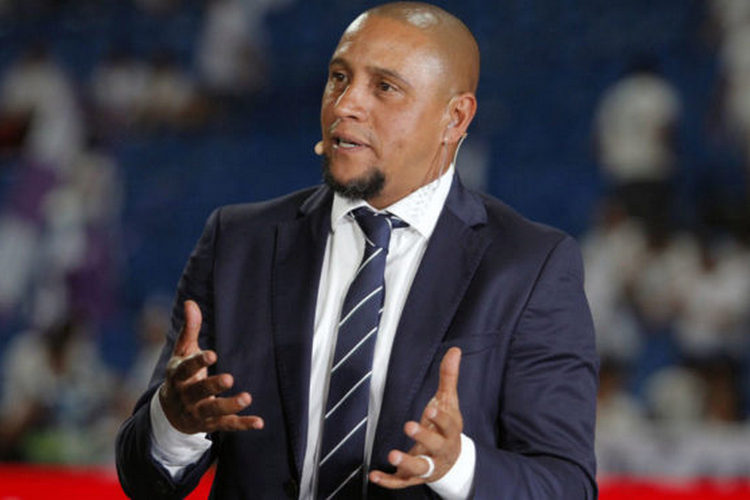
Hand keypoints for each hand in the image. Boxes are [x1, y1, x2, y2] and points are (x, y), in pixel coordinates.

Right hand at [158, 300, 263, 433]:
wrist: (169, 412)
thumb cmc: (182, 374)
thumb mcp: (183, 352)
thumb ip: (190, 329)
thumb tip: (191, 302)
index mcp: (178, 375)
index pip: (186, 368)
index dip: (198, 362)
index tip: (212, 354)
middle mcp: (186, 395)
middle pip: (199, 392)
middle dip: (213, 386)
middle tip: (229, 378)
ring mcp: (197, 412)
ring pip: (213, 411)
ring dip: (230, 405)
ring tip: (247, 397)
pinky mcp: (209, 425)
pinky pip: (226, 425)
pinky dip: (243, 424)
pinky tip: (259, 422)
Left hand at [369, 347, 462, 488]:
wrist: (452, 461)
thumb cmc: (446, 427)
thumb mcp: (448, 402)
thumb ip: (448, 377)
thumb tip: (454, 350)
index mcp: (450, 431)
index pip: (449, 425)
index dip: (441, 418)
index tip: (432, 408)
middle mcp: (441, 450)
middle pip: (436, 445)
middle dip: (423, 436)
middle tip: (409, 425)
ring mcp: (428, 465)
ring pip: (420, 467)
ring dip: (407, 462)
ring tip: (393, 455)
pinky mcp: (414, 477)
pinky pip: (402, 482)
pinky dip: (388, 480)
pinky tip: (374, 475)